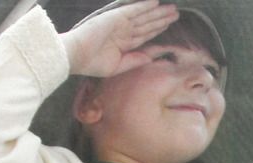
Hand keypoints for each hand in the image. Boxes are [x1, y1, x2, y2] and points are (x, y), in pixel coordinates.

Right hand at [61, 0, 178, 77]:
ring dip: (158, 12)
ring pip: (144, 16)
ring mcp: (120, 23)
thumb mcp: (118, 66)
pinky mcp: (116, 17)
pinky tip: (156, 2)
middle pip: (147, 24)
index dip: (157, 29)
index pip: (144, 35)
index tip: (168, 26)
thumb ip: (135, 60)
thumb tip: (151, 58)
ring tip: (172, 9)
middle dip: (161, 19)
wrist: (77, 56)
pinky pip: (134, 9)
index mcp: (123, 44)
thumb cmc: (93, 64)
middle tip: (176, 14)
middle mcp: (123, 32)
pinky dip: (145, 5)